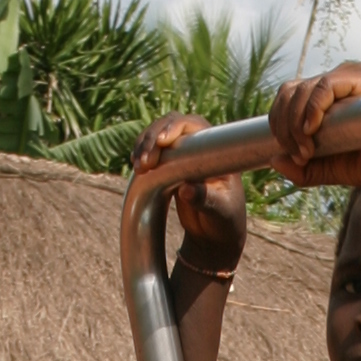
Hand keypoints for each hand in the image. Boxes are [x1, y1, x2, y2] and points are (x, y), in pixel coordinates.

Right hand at [133, 113, 247, 274]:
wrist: (215, 235)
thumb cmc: (225, 222)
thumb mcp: (219, 212)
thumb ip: (205, 199)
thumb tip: (185, 190)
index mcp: (216, 149)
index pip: (193, 126)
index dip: (174, 128)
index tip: (161, 142)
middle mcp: (198, 146)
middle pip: (170, 126)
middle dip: (152, 138)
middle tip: (143, 163)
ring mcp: (182, 154)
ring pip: (157, 136)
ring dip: (143, 146)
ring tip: (137, 167)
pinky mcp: (169, 166)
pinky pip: (152, 152)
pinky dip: (141, 156)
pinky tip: (135, 165)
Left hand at [269, 66, 360, 219]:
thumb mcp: (326, 167)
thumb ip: (301, 168)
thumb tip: (275, 160)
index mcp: (329, 94)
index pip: (290, 95)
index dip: (281, 124)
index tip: (293, 154)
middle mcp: (339, 79)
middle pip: (291, 90)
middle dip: (284, 125)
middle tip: (298, 154)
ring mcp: (351, 74)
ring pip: (302, 88)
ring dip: (296, 122)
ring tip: (308, 149)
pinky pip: (324, 85)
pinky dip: (312, 108)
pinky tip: (313, 130)